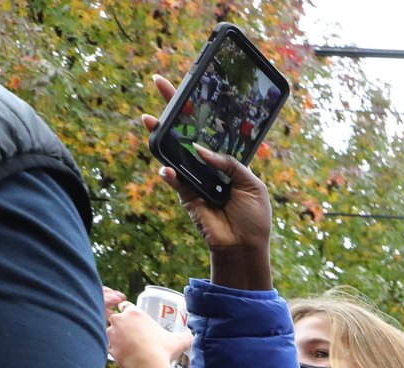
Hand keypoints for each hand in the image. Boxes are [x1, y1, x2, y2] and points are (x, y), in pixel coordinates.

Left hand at [104, 298, 190, 367]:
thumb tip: (195, 336)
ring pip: (110, 332)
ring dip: (116, 338)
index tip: (133, 321)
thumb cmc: (163, 350)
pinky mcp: (108, 345)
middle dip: (121, 326)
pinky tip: (124, 356)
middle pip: (115, 318)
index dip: (129, 313)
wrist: (149, 365)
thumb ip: (186, 337)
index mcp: (135, 313)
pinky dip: (114, 350)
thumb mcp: (178, 341)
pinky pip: (108, 345)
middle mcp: (121, 319)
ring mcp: (112, 332)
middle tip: (131, 336)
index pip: (125, 306)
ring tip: (128, 348)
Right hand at [144, 75, 274, 288]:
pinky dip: (169, 173)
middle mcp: (209, 165)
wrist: (244, 246)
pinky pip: (174, 179)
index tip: (187, 86)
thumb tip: (200, 149)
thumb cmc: (254, 216)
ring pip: (174, 152)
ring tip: (150, 120)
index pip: (211, 130)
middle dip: (172, 110)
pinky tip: (167, 168)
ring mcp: (195, 179)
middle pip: (187, 133)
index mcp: (228, 160)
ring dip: (161, 136)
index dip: (199, 110)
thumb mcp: (251, 184)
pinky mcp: (186, 195)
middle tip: (159, 84)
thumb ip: (229, 164)